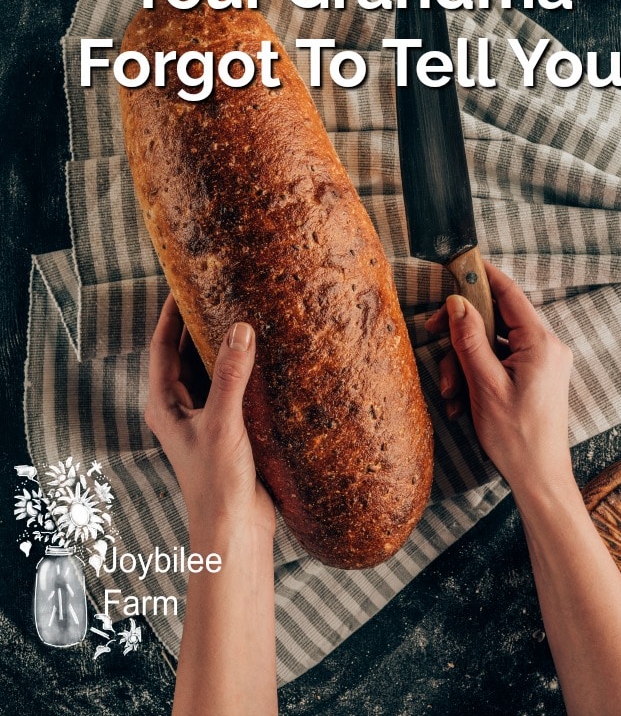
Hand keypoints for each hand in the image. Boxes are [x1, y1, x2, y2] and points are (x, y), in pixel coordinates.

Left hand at [145, 294, 275, 544]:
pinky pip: (232, 388)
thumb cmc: (216, 483)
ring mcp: (204, 418)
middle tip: (221, 289)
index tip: (183, 282)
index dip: (170, 314)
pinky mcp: (229, 429)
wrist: (235, 531)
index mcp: (164, 404)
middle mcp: (180, 408)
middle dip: (200, 323)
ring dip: (224, 346)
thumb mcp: (222, 424)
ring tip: (246, 312)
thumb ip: (229, 376)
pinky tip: (265, 356)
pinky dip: (244, 370)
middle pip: (185, 354)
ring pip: (210, 371)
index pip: (161, 347)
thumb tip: (239, 328)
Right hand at [426, 261, 573, 499]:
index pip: (509, 293)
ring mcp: (542, 362)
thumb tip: (458, 302)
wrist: (540, 479)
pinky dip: (478, 374)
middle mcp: (547, 346)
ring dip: (465, 361)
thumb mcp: (485, 385)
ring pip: (493, 342)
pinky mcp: (535, 376)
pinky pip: (500, 361)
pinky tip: (462, 401)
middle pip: (496, 318)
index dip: (482, 276)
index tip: (458, 263)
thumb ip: (470, 340)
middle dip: (462, 332)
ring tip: (450, 393)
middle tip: (432, 334)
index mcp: (540, 343)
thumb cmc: (517, 437)